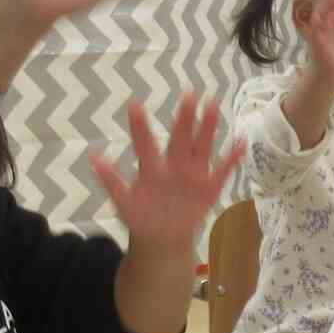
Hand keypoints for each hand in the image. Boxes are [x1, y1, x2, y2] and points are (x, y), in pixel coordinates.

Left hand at [92, 94, 242, 251]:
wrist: (162, 238)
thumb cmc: (141, 215)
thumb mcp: (123, 201)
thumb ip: (111, 181)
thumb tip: (93, 156)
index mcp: (152, 166)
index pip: (145, 142)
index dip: (140, 126)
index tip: (135, 104)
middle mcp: (174, 163)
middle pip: (180, 138)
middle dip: (185, 117)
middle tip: (189, 95)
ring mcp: (194, 173)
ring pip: (202, 146)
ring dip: (208, 127)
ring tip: (213, 105)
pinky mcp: (210, 187)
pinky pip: (222, 171)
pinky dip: (232, 158)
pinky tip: (240, 142)